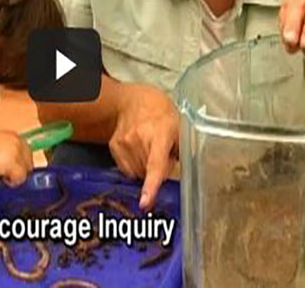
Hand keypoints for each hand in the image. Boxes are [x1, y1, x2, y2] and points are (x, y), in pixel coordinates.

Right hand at [110, 83, 178, 210]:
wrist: (133, 102)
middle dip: (157, 171)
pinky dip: (134, 167)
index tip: (145, 202)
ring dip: (145, 169)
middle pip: (148, 173)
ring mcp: (124, 143)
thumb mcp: (179, 128)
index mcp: (160, 134)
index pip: (155, 164)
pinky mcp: (114, 147)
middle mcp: (139, 139)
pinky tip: (138, 152)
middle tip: (161, 154)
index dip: (151, 186)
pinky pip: (126, 170)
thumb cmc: (161, 115)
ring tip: (149, 150)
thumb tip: (190, 176)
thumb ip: (183, 152)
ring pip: (137, 174)